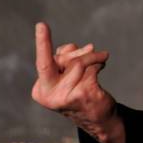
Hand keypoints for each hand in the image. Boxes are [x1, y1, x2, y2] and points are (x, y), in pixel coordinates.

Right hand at [31, 22, 124, 142]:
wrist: (97, 117)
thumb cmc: (80, 91)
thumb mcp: (67, 75)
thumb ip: (66, 58)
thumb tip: (81, 48)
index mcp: (40, 89)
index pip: (43, 62)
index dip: (43, 42)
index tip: (41, 25)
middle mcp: (49, 94)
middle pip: (64, 60)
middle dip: (80, 52)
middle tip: (92, 48)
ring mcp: (66, 96)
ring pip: (81, 62)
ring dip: (94, 57)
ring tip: (101, 59)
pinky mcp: (83, 95)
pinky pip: (92, 69)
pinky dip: (99, 64)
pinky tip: (101, 67)